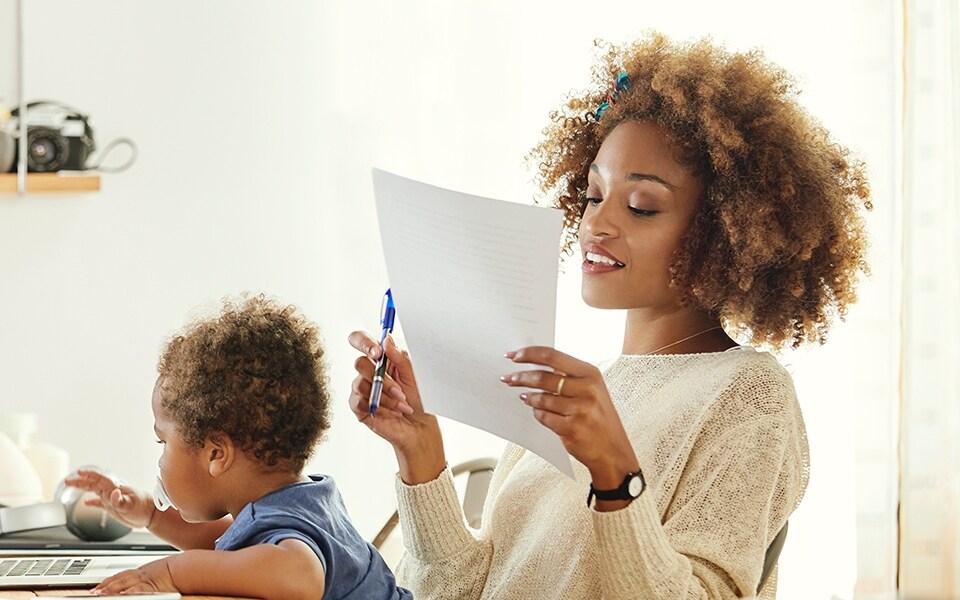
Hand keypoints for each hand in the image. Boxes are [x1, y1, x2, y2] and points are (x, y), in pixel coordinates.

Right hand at [63, 468, 156, 528]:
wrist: (152, 514)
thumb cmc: (144, 508)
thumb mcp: (131, 505)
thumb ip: (120, 500)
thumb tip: (113, 493)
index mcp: (115, 488)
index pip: (99, 479)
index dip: (89, 475)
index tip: (79, 472)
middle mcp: (112, 492)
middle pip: (94, 484)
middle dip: (81, 481)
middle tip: (68, 480)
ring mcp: (112, 499)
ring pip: (95, 491)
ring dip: (84, 488)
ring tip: (72, 486)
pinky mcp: (114, 507)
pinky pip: (100, 503)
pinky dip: (92, 502)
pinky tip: (86, 503)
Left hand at [93, 556, 175, 594]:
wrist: (187, 567)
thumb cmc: (178, 570)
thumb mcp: (161, 572)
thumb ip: (152, 576)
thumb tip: (138, 584)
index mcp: (144, 571)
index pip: (122, 575)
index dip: (110, 580)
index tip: (99, 586)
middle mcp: (142, 575)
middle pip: (120, 579)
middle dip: (106, 585)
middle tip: (94, 591)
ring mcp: (146, 581)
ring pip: (125, 583)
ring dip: (111, 588)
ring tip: (100, 594)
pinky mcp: (152, 587)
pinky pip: (138, 589)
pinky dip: (129, 592)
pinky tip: (122, 594)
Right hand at [347, 331, 445, 483]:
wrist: (419, 426)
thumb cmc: (418, 398)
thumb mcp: (413, 374)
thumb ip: (399, 357)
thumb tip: (386, 340)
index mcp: (381, 358)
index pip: (361, 340)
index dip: (364, 343)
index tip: (377, 353)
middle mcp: (368, 371)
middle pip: (359, 363)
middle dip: (382, 379)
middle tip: (399, 390)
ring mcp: (361, 388)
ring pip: (361, 384)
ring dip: (386, 396)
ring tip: (401, 404)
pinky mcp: (358, 406)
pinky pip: (360, 401)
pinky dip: (380, 407)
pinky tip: (392, 412)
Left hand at [501, 346, 639, 488]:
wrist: (613, 452)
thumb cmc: (599, 419)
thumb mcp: (592, 390)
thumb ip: (568, 377)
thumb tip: (535, 365)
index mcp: (591, 374)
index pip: (553, 356)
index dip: (529, 354)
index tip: (513, 355)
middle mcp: (587, 389)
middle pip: (543, 376)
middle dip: (520, 377)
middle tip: (507, 378)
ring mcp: (580, 409)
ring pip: (540, 398)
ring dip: (529, 398)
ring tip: (525, 398)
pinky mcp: (571, 428)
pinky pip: (543, 417)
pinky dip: (537, 414)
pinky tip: (539, 413)